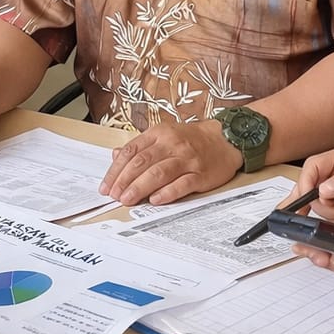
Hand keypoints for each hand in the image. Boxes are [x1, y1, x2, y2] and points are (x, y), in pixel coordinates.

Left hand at [99, 119, 243, 205]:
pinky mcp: (201, 173)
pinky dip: (167, 193)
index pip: (132, 151)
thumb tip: (116, 156)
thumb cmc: (193, 139)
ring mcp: (187, 159)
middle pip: (142, 162)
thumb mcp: (164, 135)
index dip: (115, 170)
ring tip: (128, 200)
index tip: (106, 186)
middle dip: (124, 181)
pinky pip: (182, 184)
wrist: (227, 139)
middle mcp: (172, 144)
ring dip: (140, 188)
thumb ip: (140, 146)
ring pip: (159, 173)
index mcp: (160, 133)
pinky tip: (155, 200)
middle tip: (114, 196)